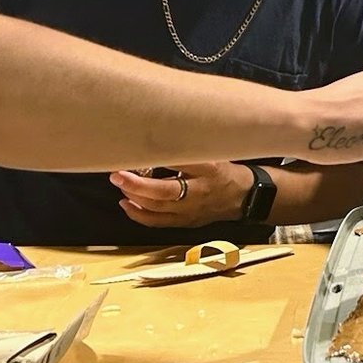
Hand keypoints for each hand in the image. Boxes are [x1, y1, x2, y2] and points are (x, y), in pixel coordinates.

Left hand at [110, 160, 248, 227]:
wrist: (245, 197)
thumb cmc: (224, 170)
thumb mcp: (211, 154)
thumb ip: (188, 151)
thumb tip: (156, 140)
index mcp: (209, 169)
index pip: (181, 163)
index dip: (158, 159)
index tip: (138, 151)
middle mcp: (200, 192)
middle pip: (165, 193)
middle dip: (138, 185)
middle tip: (117, 174)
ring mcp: (193, 211)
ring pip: (159, 210)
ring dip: (135, 198)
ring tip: (120, 185)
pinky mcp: (187, 222)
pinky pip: (159, 222)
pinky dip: (140, 215)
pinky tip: (126, 204)